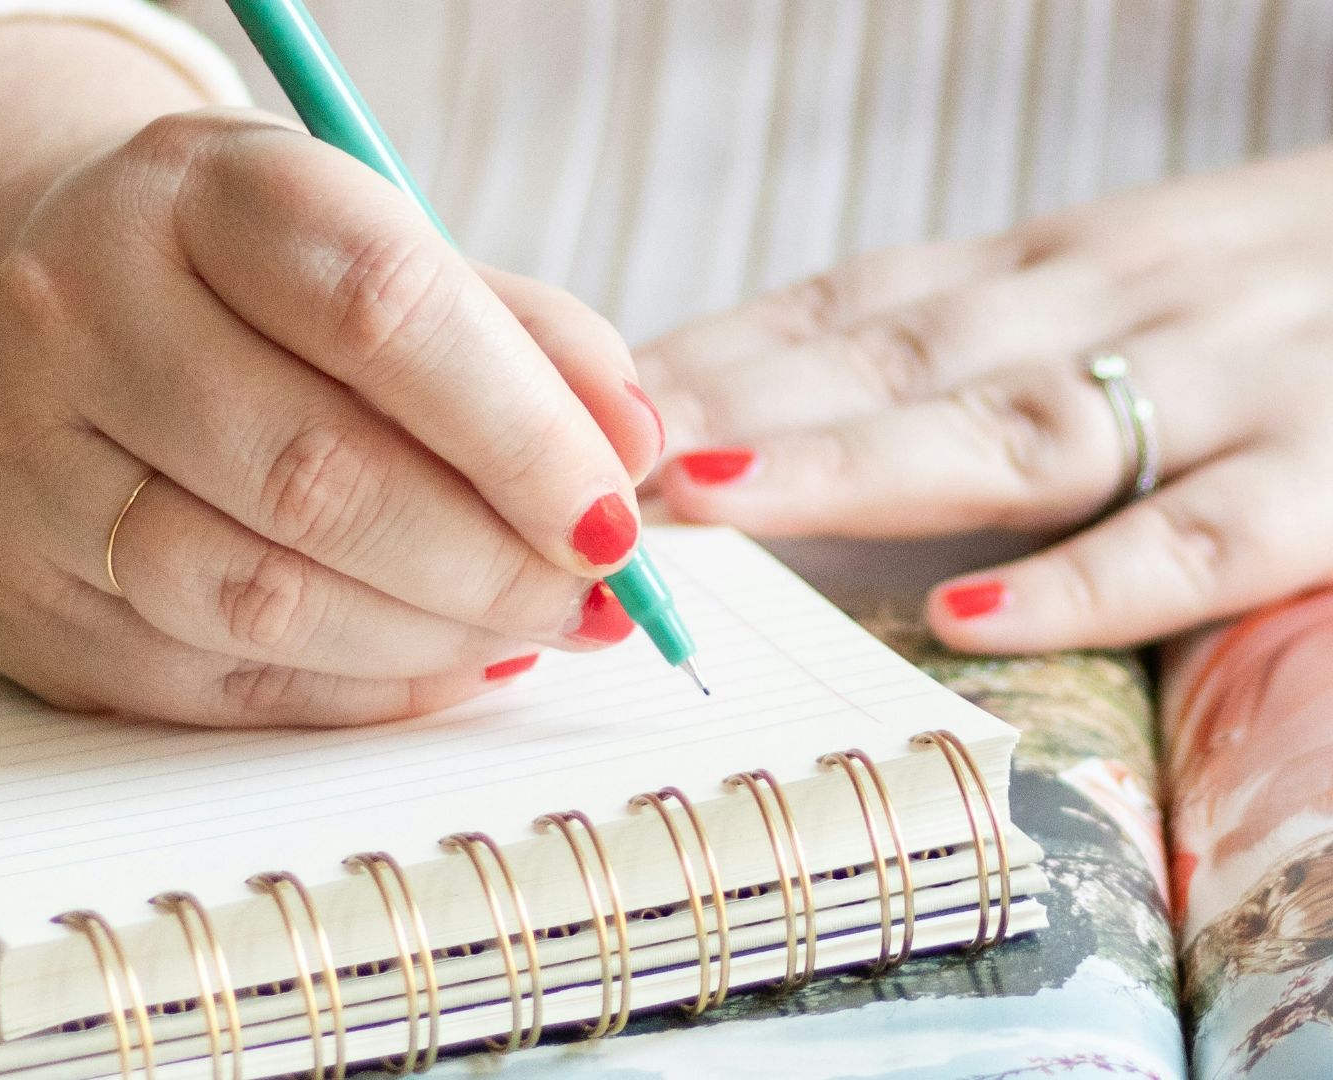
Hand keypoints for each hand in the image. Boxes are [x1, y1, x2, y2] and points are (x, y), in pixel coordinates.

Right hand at [0, 110, 661, 725]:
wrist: (30, 334)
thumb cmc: (234, 292)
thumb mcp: (366, 247)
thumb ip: (512, 333)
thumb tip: (630, 448)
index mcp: (191, 188)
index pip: (378, 306)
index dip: (521, 430)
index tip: (614, 509)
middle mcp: (78, 312)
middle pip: (318, 474)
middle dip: (491, 562)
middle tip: (588, 597)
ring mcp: (26, 463)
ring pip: (262, 596)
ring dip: (429, 639)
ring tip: (516, 630)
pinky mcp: (18, 596)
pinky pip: (217, 680)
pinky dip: (355, 689)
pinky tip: (428, 662)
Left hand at [641, 146, 1332, 652]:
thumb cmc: (1281, 281)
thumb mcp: (1104, 276)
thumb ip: (956, 334)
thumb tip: (760, 405)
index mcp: (1044, 267)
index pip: (839, 303)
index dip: (703, 354)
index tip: (568, 402)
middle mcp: (1109, 308)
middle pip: (883, 360)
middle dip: (724, 410)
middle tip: (579, 458)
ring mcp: (1226, 386)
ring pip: (1006, 429)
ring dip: (844, 465)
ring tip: (709, 503)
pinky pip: (1204, 538)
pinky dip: (1090, 581)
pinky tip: (975, 620)